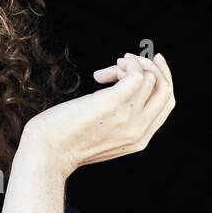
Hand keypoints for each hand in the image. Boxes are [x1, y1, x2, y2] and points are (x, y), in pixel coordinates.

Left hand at [23, 52, 174, 178]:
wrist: (45, 154)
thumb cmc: (64, 141)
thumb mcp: (100, 137)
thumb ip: (117, 122)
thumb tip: (117, 92)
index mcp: (139, 139)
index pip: (166, 104)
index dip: (163, 78)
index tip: (152, 61)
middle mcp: (139, 131)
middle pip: (165, 90)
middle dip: (152, 67)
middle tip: (128, 58)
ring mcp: (128, 118)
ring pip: (150, 79)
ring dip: (131, 64)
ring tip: (108, 69)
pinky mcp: (112, 104)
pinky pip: (136, 74)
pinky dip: (127, 64)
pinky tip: (108, 69)